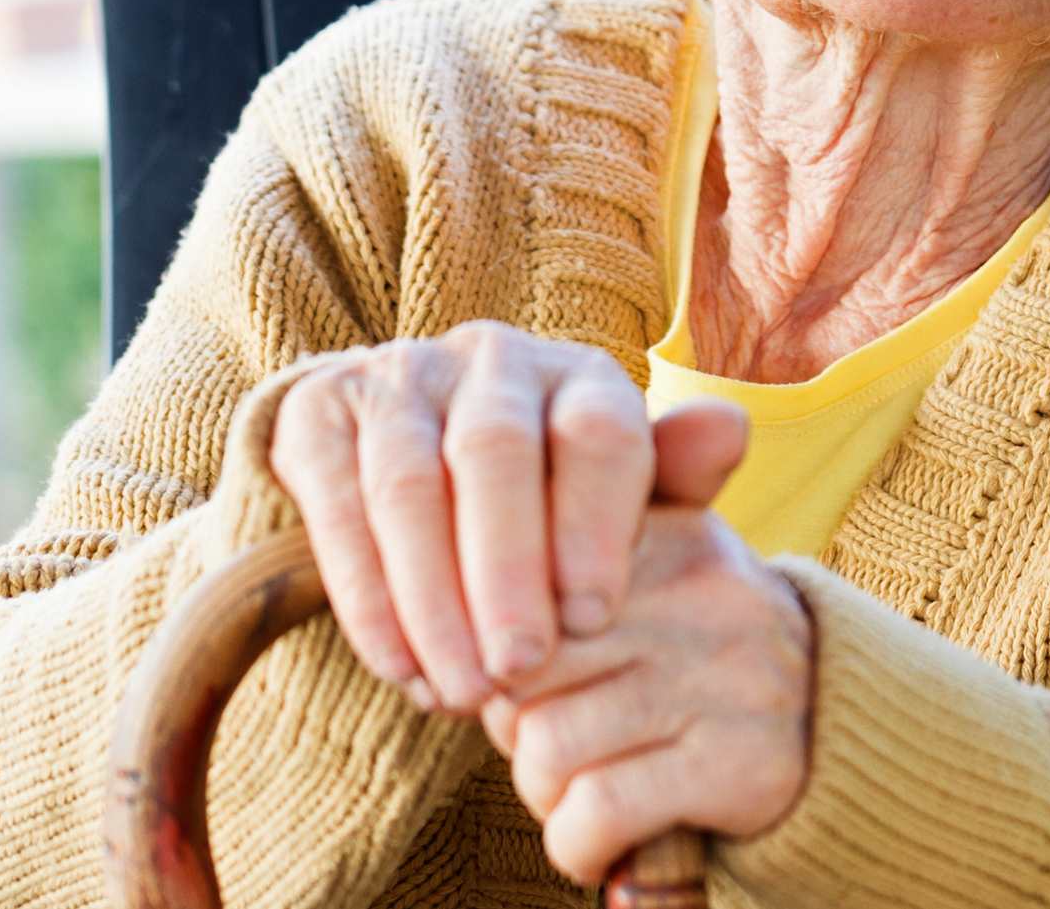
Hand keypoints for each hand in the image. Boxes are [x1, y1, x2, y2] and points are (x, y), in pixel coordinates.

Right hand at [266, 321, 753, 711]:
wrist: (424, 462)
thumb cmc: (552, 499)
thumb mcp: (623, 495)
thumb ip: (678, 475)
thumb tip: (730, 429)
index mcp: (581, 374)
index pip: (597, 432)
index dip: (594, 527)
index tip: (592, 621)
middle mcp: (492, 358)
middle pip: (496, 453)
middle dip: (506, 571)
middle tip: (518, 671)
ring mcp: (400, 376)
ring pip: (408, 484)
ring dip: (431, 598)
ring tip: (459, 692)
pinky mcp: (320, 411)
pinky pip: (335, 502)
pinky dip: (366, 593)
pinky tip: (397, 666)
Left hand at [479, 504, 816, 881]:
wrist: (834, 730)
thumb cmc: (696, 653)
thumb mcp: (656, 572)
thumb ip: (569, 547)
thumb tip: (443, 606)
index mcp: (672, 535)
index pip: (523, 583)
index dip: (499, 653)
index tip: (519, 679)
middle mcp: (705, 596)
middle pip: (520, 669)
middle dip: (513, 723)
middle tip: (553, 739)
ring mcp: (728, 679)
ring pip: (546, 747)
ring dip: (544, 792)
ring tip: (586, 786)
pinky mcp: (739, 766)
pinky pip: (595, 814)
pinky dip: (577, 844)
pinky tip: (601, 839)